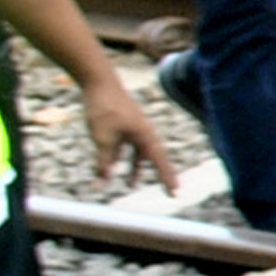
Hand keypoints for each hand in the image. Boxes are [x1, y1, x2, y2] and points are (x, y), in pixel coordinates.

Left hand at [81, 71, 170, 188]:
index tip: (176, 194)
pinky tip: (112, 165)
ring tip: (130, 184)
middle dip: (162, 175)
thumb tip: (102, 183)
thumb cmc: (104, 109)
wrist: (100, 82)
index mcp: (145, 136)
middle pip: (156, 158)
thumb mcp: (102, 139)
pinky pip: (126, 145)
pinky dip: (121, 156)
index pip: (160, 162)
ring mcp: (135, 128)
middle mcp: (144, 133)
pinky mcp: (124, 124)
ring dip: (134, 168)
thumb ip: (104, 162)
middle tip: (172, 191)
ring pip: (138, 153)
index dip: (168, 179)